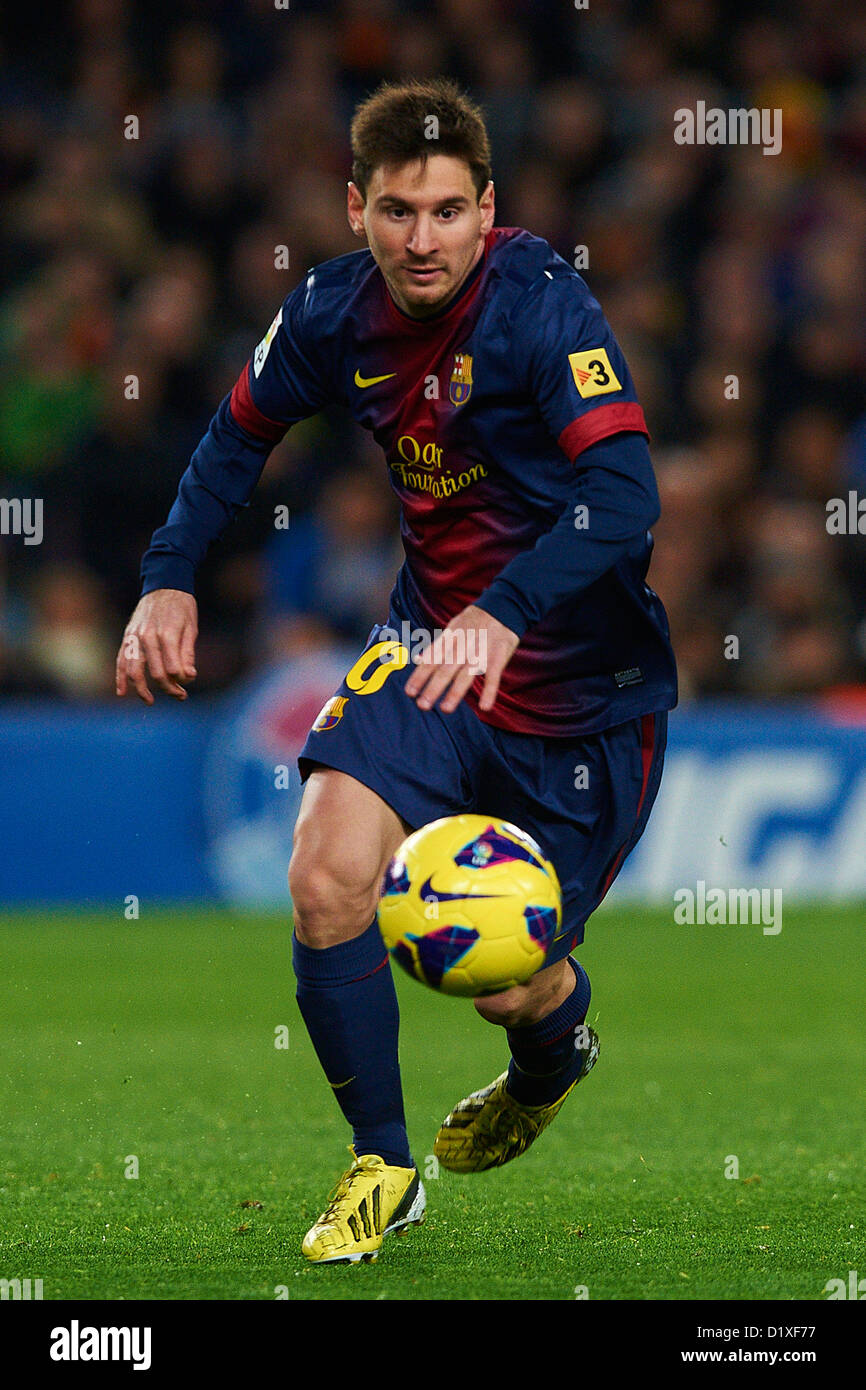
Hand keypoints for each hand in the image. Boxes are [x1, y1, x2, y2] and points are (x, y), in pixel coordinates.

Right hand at [116, 589, 198, 703]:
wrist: (164, 584)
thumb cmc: (182, 607)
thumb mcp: (191, 627)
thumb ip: (187, 653)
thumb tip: (188, 676)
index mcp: (167, 635)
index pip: (172, 669)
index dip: (180, 681)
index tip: (187, 682)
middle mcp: (148, 637)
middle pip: (155, 673)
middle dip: (168, 688)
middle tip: (180, 695)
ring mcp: (135, 637)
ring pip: (134, 670)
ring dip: (141, 689)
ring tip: (150, 701)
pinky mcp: (127, 637)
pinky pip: (121, 660)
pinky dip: (120, 677)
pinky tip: (122, 692)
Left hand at [404, 604, 518, 714]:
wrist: (503, 606)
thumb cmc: (474, 621)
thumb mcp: (453, 627)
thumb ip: (436, 646)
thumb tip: (417, 659)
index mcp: (450, 639)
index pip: (432, 659)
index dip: (420, 676)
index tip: (409, 692)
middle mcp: (462, 646)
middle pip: (446, 669)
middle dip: (433, 688)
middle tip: (422, 705)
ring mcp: (480, 652)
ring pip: (466, 674)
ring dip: (455, 692)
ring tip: (445, 709)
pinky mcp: (498, 657)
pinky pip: (493, 676)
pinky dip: (489, 691)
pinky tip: (484, 707)